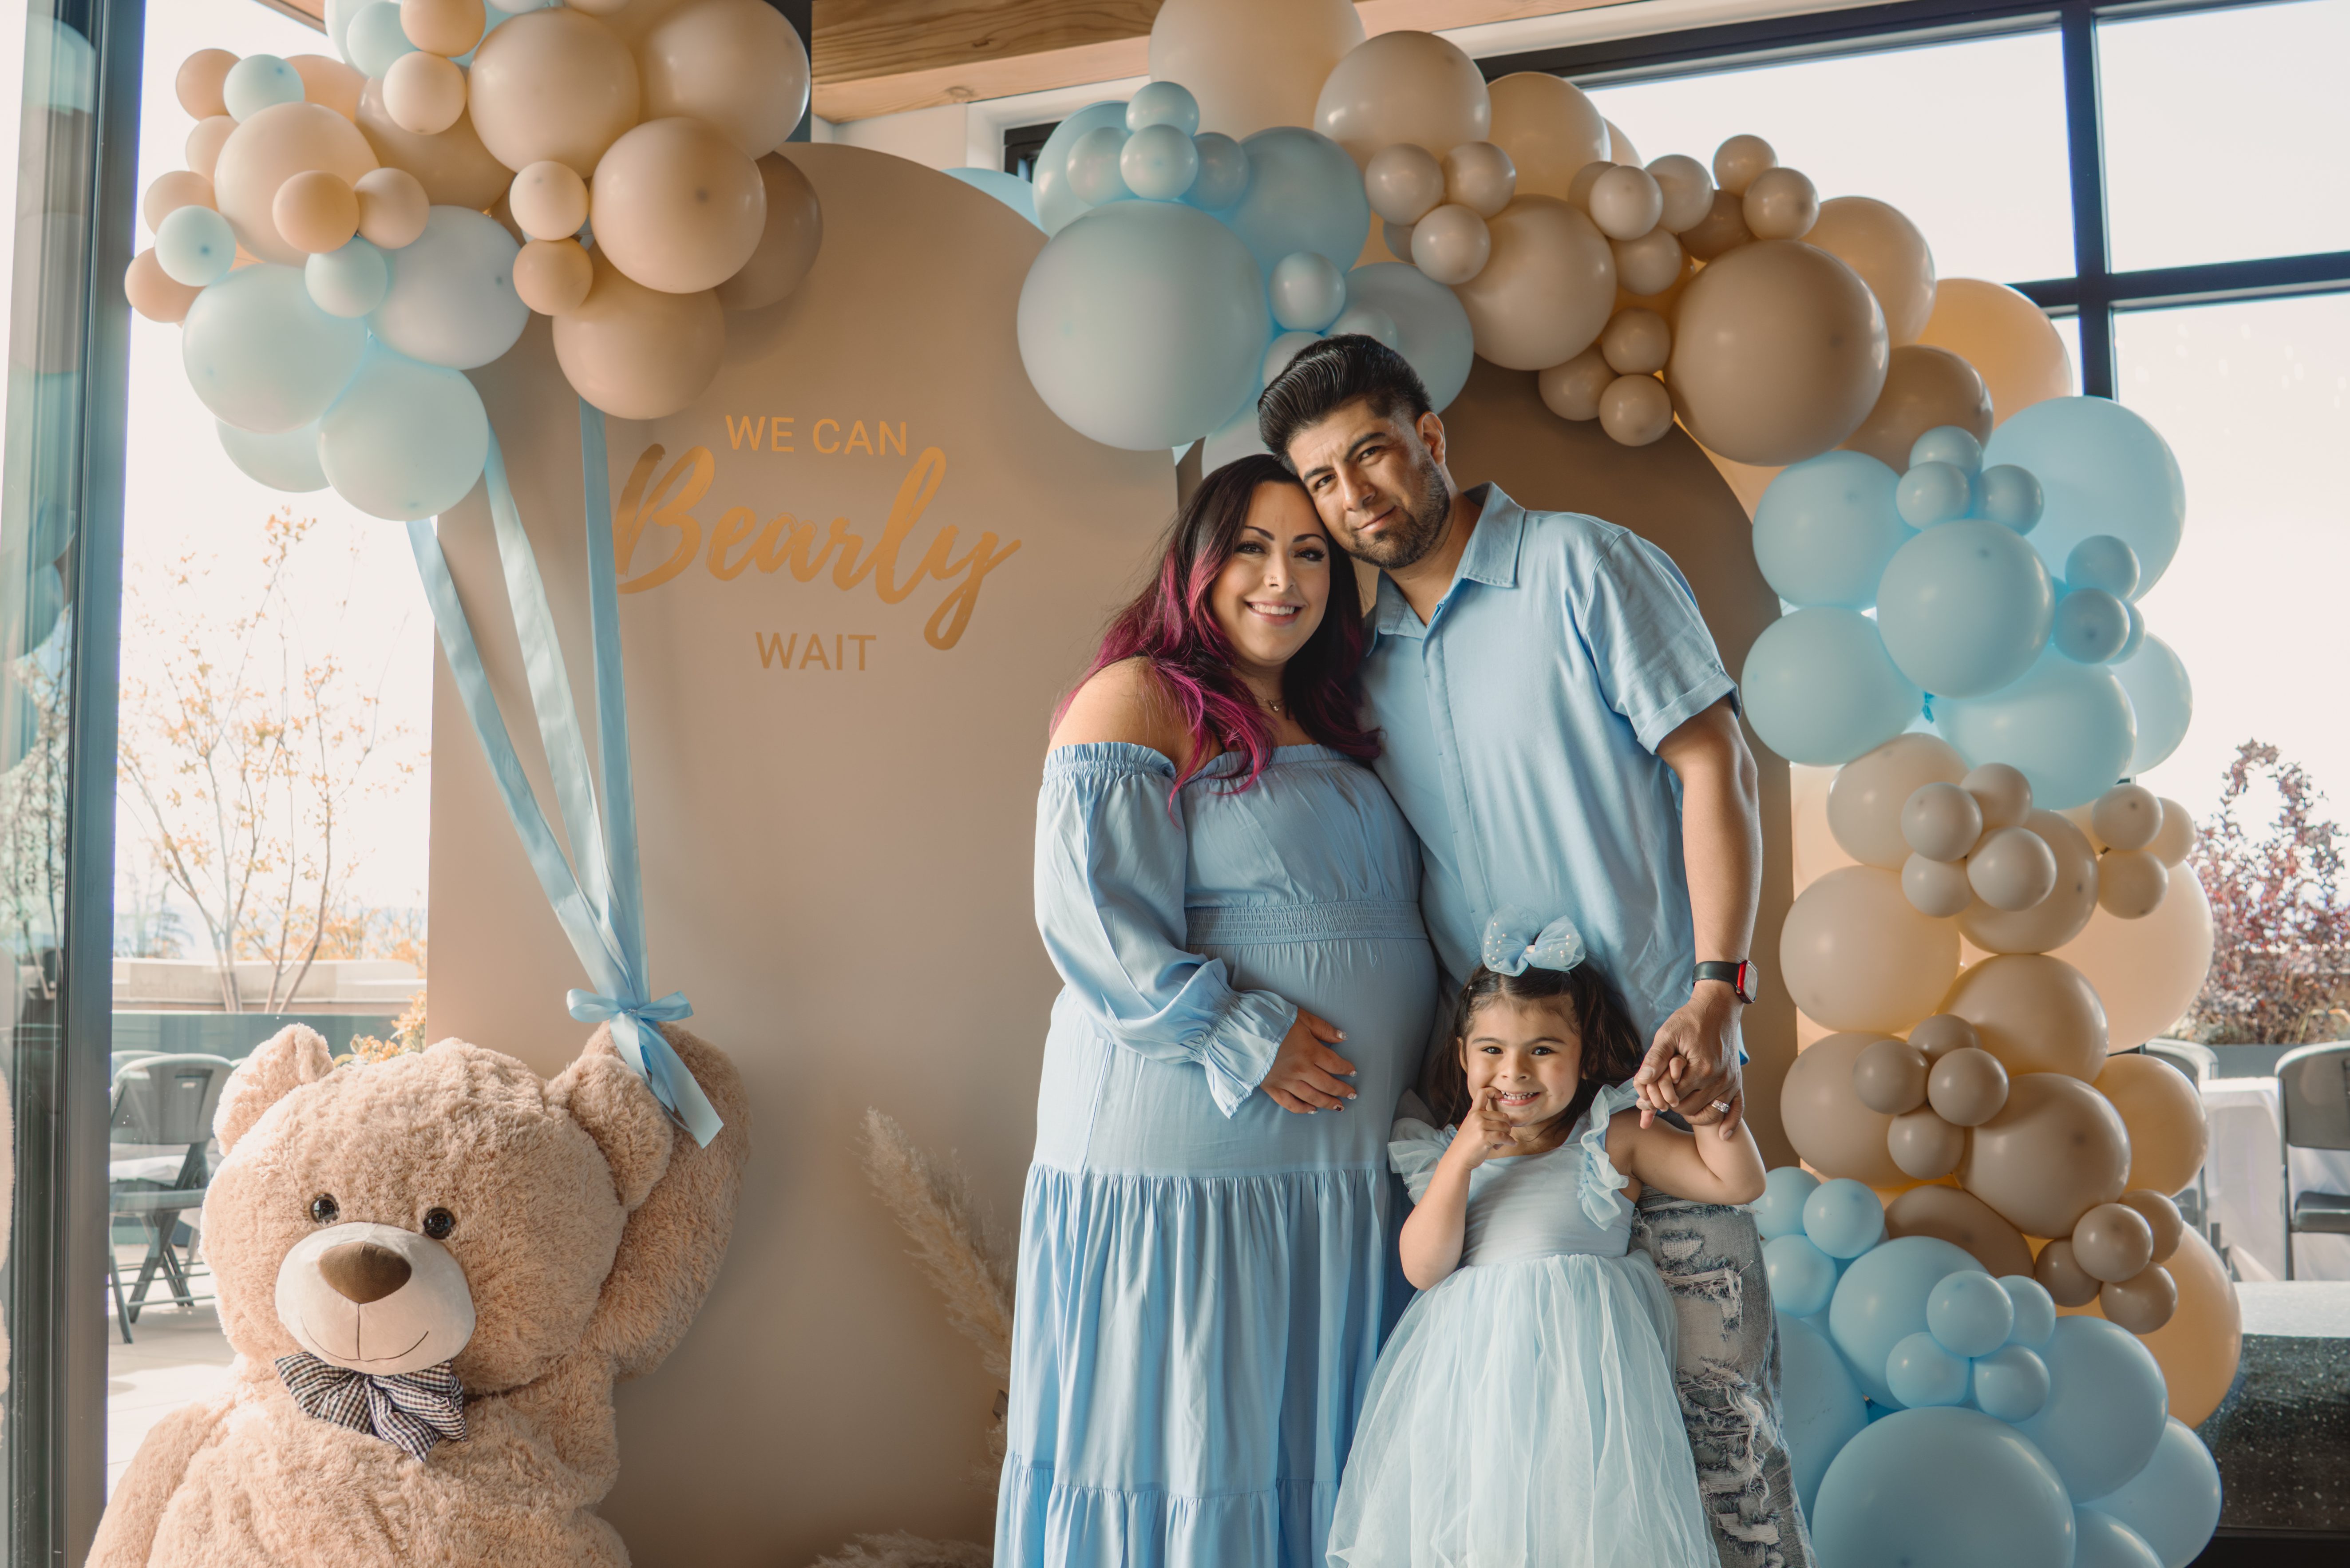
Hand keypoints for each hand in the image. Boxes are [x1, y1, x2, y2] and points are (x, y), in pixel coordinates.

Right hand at [1261, 1008, 1356, 1113]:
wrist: (1240, 1030)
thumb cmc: (1271, 1020)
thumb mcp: (1301, 1017)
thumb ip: (1323, 1028)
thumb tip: (1343, 1037)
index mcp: (1309, 1051)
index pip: (1335, 1064)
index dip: (1346, 1069)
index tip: (1353, 1072)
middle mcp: (1301, 1069)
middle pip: (1327, 1084)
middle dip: (1342, 1090)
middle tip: (1352, 1094)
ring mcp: (1286, 1081)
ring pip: (1312, 1097)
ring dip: (1327, 1103)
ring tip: (1338, 1107)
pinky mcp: (1271, 1087)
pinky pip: (1290, 1103)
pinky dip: (1302, 1109)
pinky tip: (1312, 1110)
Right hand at [1444, 1087, 1518, 1171]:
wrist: (1458, 1158)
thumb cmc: (1467, 1145)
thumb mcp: (1471, 1127)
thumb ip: (1484, 1120)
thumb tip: (1507, 1121)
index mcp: (1473, 1112)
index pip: (1482, 1093)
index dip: (1494, 1091)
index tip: (1501, 1096)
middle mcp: (1476, 1116)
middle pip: (1502, 1116)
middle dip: (1506, 1127)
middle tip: (1501, 1136)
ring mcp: (1480, 1126)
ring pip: (1505, 1126)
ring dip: (1507, 1136)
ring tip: (1499, 1143)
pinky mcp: (1484, 1136)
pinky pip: (1504, 1136)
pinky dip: (1510, 1141)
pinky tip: (1511, 1143)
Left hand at [1633, 984, 1744, 1138]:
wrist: (1718, 1007)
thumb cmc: (1690, 1019)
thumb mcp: (1667, 1034)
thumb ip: (1655, 1059)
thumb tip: (1641, 1081)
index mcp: (1702, 1069)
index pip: (1674, 1097)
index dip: (1656, 1098)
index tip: (1645, 1097)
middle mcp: (1720, 1079)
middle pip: (1690, 1108)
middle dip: (1672, 1106)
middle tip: (1658, 1100)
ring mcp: (1731, 1082)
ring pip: (1709, 1113)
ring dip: (1692, 1113)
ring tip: (1677, 1105)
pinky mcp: (1737, 1081)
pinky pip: (1737, 1109)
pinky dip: (1730, 1123)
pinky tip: (1721, 1136)